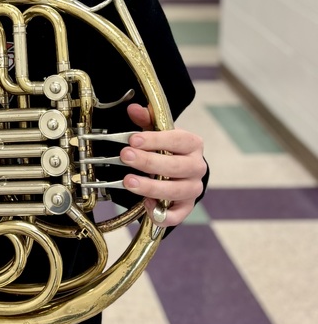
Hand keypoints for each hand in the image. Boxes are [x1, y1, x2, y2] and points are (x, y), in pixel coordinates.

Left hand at [120, 103, 205, 227]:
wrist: (179, 169)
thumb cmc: (168, 148)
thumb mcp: (158, 130)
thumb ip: (146, 119)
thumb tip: (133, 109)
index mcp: (192, 144)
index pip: (178, 140)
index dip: (155, 140)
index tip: (133, 140)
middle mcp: (197, 167)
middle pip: (176, 166)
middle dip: (148, 162)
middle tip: (125, 157)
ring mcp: (193, 188)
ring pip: (176, 190)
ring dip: (150, 187)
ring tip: (128, 181)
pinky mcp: (186, 207)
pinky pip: (177, 215)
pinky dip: (162, 213)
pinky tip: (146, 205)